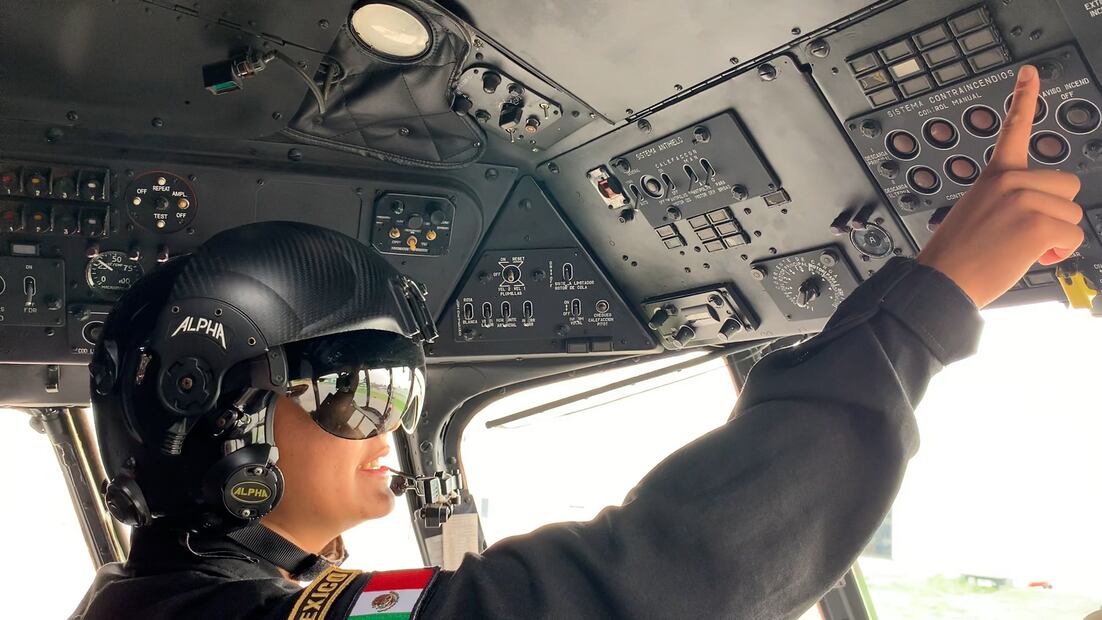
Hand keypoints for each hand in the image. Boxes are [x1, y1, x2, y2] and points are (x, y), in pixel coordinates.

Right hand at [916, 64, 1083, 307]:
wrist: (941, 280)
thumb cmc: (956, 255)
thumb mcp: (978, 212)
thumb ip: (1009, 200)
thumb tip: (1038, 213)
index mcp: (994, 176)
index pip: (1013, 128)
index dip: (1024, 97)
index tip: (1029, 72)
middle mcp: (1011, 181)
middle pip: (1066, 187)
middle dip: (1054, 212)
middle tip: (1024, 233)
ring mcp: (1025, 200)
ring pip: (1072, 214)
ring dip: (1055, 235)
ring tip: (1022, 248)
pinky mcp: (1038, 224)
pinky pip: (1072, 236)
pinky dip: (1059, 252)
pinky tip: (1033, 257)